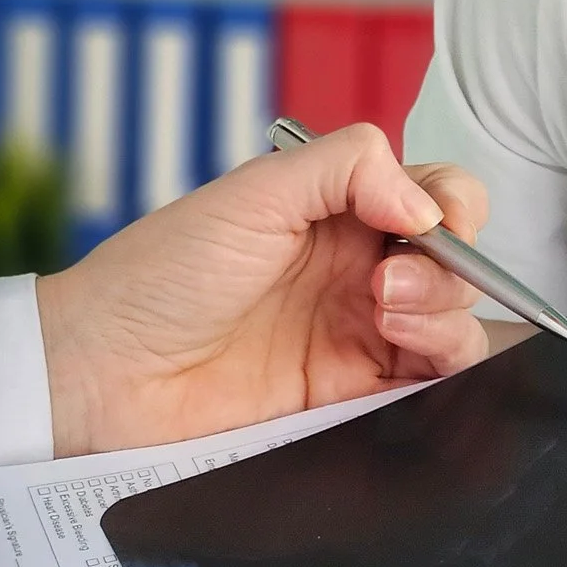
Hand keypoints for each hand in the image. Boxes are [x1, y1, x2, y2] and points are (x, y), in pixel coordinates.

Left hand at [35, 123, 491, 455]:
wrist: (105, 371)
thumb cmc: (160, 274)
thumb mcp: (254, 192)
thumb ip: (348, 167)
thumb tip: (428, 201)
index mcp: (341, 212)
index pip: (439, 197)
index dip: (456, 208)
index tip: (431, 223)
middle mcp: (360, 272)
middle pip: (461, 264)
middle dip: (448, 268)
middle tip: (386, 282)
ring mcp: (361, 337)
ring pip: (458, 324)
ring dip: (445, 314)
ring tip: (386, 316)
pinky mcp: (355, 399)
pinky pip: (433, 389)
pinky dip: (447, 372)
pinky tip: (406, 355)